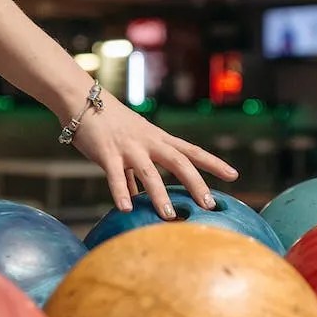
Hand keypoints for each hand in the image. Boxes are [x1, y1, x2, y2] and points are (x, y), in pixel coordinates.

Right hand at [68, 90, 238, 219]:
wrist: (83, 100)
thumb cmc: (109, 124)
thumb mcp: (132, 144)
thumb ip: (135, 173)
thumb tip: (138, 198)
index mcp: (158, 139)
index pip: (192, 151)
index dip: (213, 163)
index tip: (233, 175)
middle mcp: (149, 142)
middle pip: (179, 162)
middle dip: (196, 184)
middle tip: (210, 205)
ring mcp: (129, 147)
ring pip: (149, 172)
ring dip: (160, 195)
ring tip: (169, 216)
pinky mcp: (107, 152)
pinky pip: (115, 174)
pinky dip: (120, 192)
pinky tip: (125, 209)